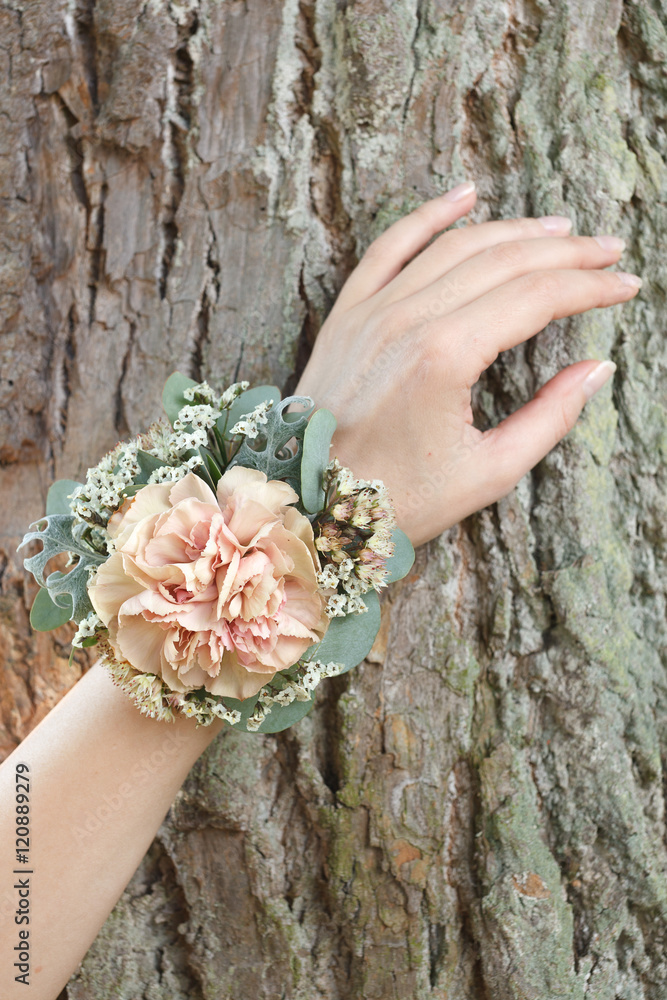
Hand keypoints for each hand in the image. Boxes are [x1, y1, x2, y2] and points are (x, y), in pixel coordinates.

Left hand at [296, 182, 639, 546]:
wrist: (310, 505)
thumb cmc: (397, 500)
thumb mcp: (487, 474)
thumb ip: (549, 418)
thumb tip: (596, 369)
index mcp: (444, 359)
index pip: (536, 297)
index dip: (589, 287)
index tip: (625, 286)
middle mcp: (406, 320)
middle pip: (503, 261)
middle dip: (566, 253)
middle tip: (608, 251)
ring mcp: (371, 311)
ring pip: (454, 246)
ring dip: (514, 230)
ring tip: (560, 229)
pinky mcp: (346, 314)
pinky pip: (390, 246)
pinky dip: (429, 215)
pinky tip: (465, 195)